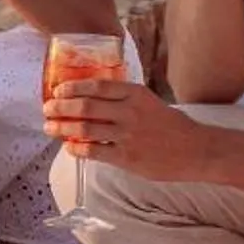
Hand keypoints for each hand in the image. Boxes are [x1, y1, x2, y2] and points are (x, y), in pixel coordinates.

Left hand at [43, 77, 204, 180]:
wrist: (197, 151)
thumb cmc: (172, 125)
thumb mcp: (149, 101)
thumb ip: (124, 99)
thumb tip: (89, 97)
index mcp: (136, 94)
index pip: (97, 86)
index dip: (73, 87)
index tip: (58, 90)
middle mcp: (130, 112)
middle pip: (85, 106)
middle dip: (60, 107)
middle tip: (47, 109)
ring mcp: (128, 135)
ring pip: (85, 128)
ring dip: (63, 128)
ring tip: (50, 127)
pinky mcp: (128, 157)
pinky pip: (95, 151)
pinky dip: (78, 149)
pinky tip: (69, 147)